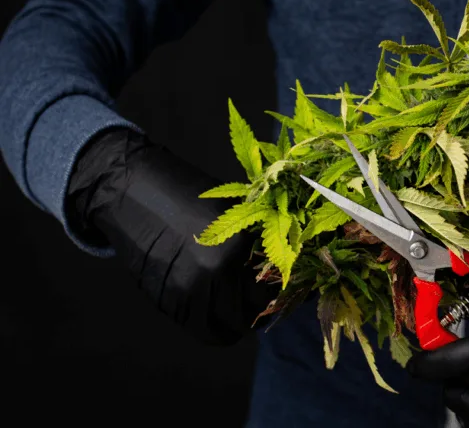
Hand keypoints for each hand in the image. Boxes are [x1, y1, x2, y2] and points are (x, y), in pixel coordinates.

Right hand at [66, 127, 276, 344]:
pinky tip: (213, 311)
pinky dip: (209, 326)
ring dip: (232, 324)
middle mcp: (212, 276)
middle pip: (247, 314)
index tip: (280, 292)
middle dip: (255, 310)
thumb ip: (252, 244)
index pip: (268, 290)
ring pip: (222, 330)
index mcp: (235, 250)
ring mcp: (185, 292)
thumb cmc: (188, 196)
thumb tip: (277, 270)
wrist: (134, 193)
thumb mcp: (231, 212)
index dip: (278, 293)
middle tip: (256, 302)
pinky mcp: (165, 301)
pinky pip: (197, 328)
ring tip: (235, 309)